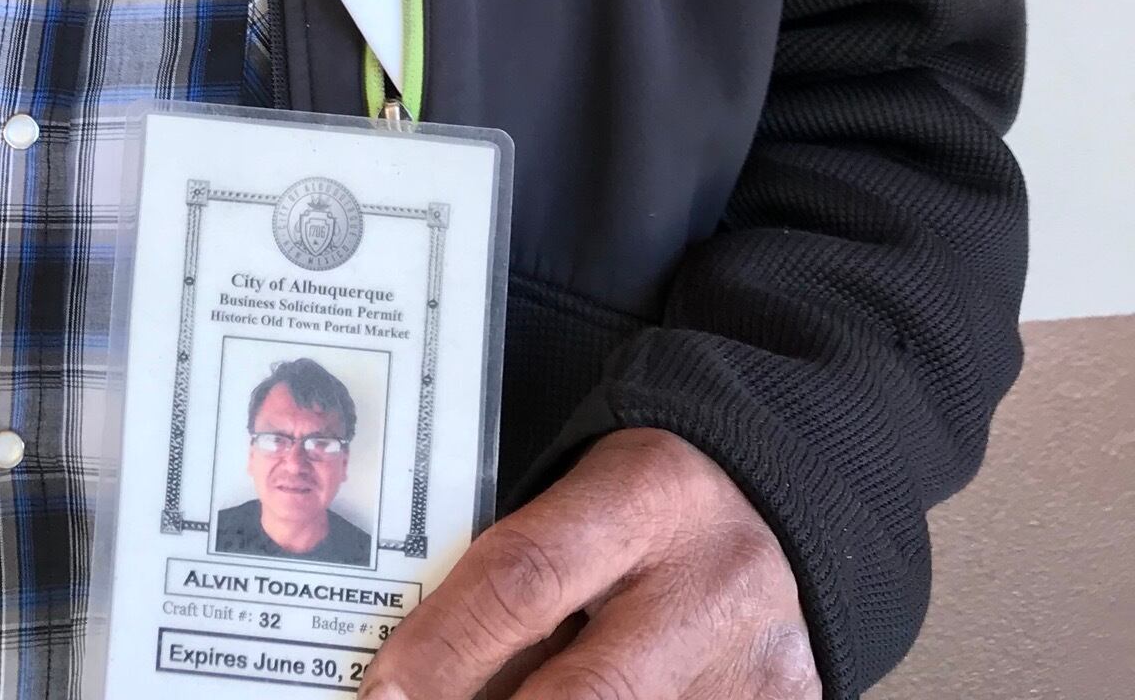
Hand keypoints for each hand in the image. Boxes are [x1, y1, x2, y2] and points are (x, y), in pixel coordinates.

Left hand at [361, 429, 821, 698]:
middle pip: (585, 692)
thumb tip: (422, 669)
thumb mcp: (586, 496)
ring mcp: (756, 667)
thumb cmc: (653, 496)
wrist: (791, 498)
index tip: (382, 693)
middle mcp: (708, 584)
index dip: (444, 646)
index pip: (524, 578)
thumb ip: (522, 570)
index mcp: (643, 495)